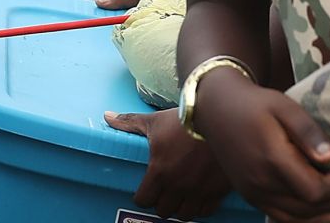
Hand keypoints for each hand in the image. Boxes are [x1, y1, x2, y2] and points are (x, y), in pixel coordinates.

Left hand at [106, 108, 231, 219]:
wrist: (223, 117)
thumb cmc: (186, 119)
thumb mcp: (156, 121)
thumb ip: (130, 122)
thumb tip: (107, 116)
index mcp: (160, 172)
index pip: (144, 200)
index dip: (144, 197)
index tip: (147, 190)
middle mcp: (178, 186)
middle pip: (163, 211)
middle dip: (162, 203)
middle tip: (165, 192)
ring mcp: (199, 190)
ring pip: (184, 215)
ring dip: (181, 208)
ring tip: (182, 197)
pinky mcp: (218, 190)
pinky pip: (206, 211)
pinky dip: (201, 207)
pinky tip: (199, 196)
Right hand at [194, 75, 329, 220]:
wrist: (217, 110)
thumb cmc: (255, 104)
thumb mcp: (284, 106)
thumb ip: (308, 132)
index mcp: (273, 159)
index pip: (314, 190)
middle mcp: (261, 183)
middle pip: (308, 207)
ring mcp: (253, 193)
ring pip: (296, 218)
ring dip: (322, 211)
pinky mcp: (249, 196)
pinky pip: (280, 218)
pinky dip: (303, 219)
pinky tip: (320, 213)